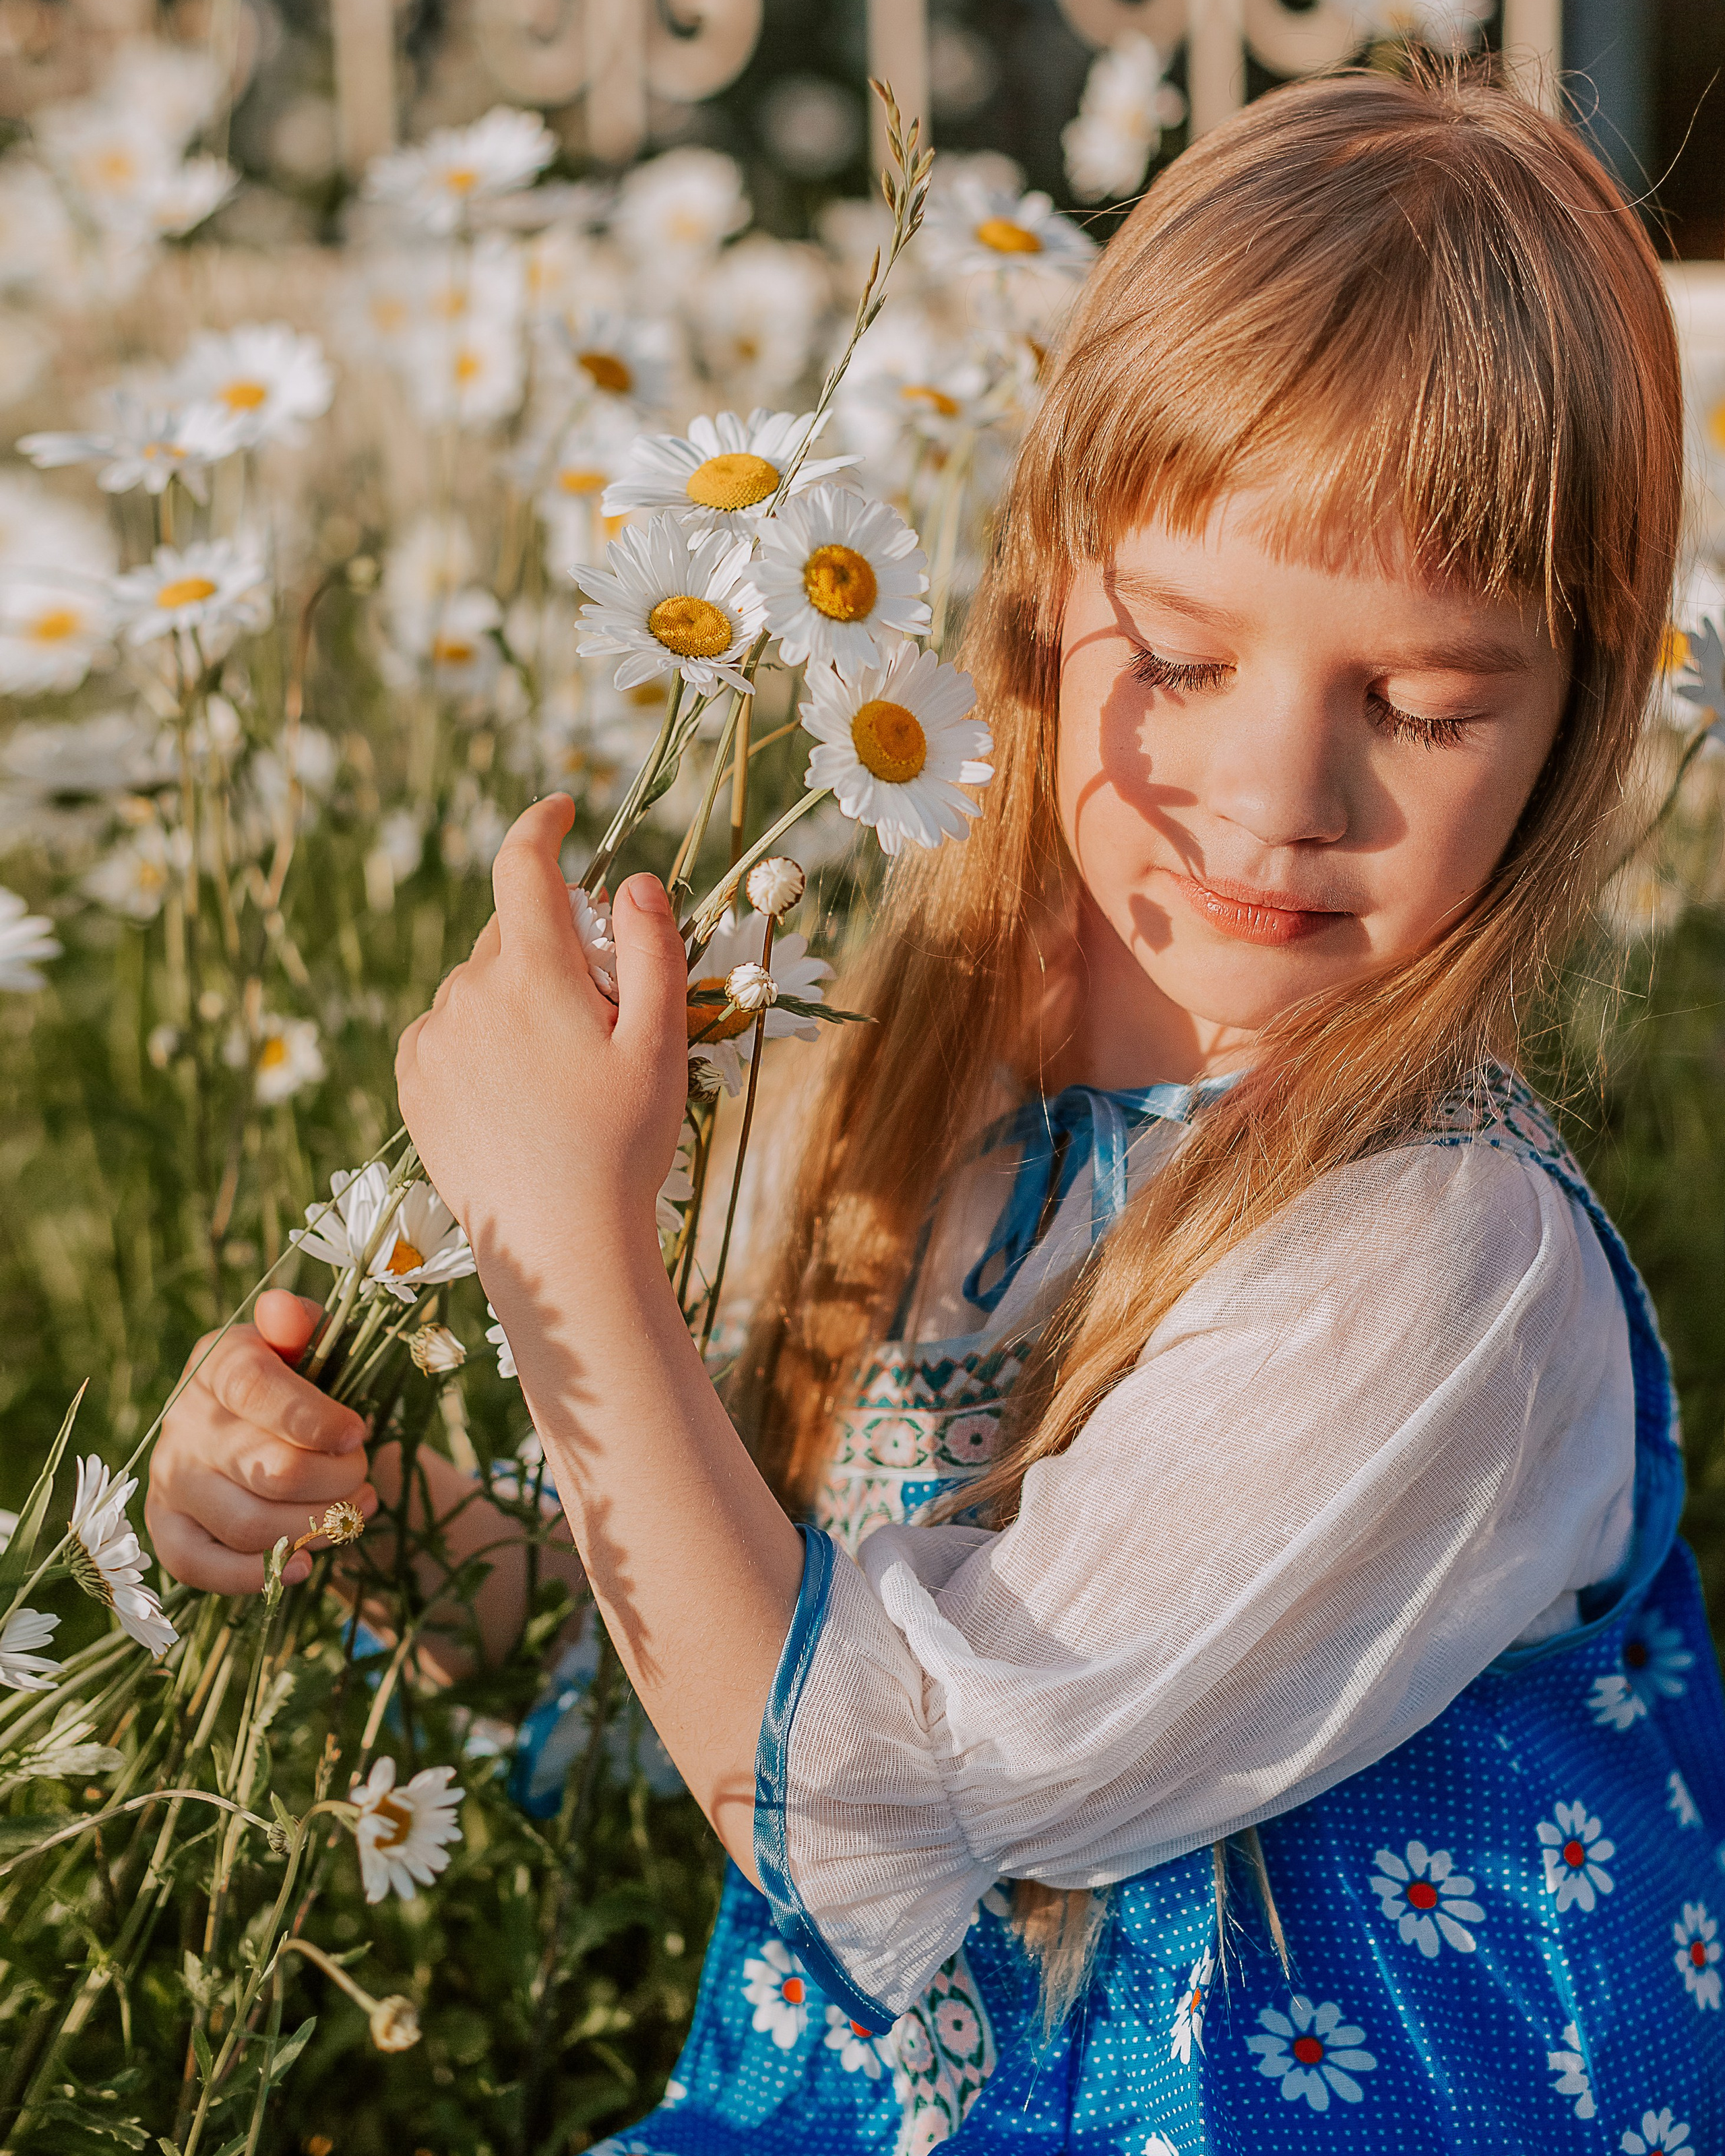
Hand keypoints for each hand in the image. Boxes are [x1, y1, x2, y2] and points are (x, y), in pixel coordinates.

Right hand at [146, 1290, 375, 1592]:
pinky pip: (200, 1566)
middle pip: (270, 1470)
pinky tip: (306, 1564)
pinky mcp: (167, 1527)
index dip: (316, 1419)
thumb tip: (281, 1310)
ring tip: (355, 1510)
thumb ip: (303, 1323)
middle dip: (337, 1479)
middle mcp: (184, 1420)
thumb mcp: (316, 1340)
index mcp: (219, 1361)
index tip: (360, 1432)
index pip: (256, 1390)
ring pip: (249, 1524)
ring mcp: (171, 1477)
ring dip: (318, 1526)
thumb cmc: (309, 1381)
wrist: (277, 1431)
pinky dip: (257, 1575)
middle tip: (363, 1474)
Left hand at [394, 795, 689, 1275]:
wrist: (559, 1246)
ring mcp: (431, 1036)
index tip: (561, 809)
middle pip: (507, 930)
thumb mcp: (660, 1043)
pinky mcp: (411, 1078)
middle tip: (600, 1018)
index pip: (522, 864)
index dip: (541, 824)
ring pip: (479, 983)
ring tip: (558, 1075)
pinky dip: (479, 1035)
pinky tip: (515, 1092)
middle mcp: (467, 992)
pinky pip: (447, 1027)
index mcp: (532, 972)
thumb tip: (630, 878)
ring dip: (516, 997)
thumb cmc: (623, 1145)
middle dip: (553, 946)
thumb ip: (650, 949)